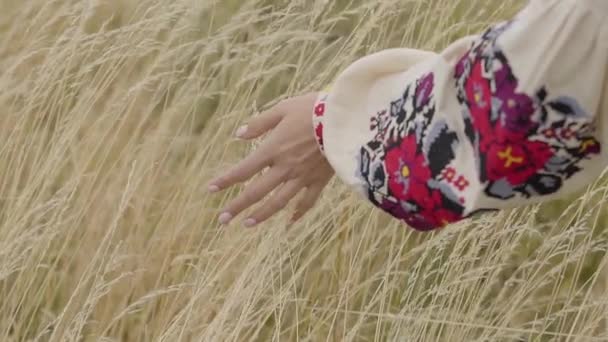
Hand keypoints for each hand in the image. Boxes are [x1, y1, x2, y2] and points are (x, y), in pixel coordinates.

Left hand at [208, 92, 333, 226]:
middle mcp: (285, 167)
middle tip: (222, 219)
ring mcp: (303, 177)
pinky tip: (290, 222)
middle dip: (237, 206)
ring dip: (261, 215)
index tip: (210, 190)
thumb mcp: (283, 108)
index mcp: (273, 149)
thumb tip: (239, 134)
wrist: (346, 120)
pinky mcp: (320, 180)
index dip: (226, 181)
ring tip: (248, 224)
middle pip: (256, 192)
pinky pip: (308, 201)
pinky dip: (298, 213)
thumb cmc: (314, 109)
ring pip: (278, 202)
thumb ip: (260, 123)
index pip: (244, 170)